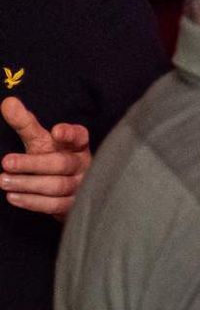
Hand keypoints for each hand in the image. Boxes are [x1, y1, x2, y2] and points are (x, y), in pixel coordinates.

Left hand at [1, 97, 90, 219]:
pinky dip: (32, 201)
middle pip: (61, 163)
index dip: (71, 134)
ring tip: (3, 180)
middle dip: (33, 163)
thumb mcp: (40, 141)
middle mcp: (82, 164)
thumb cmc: (52, 159)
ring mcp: (80, 186)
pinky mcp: (72, 206)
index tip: (56, 131)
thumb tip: (7, 103)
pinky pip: (54, 205)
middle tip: (6, 162)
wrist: (67, 192)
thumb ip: (25, 123)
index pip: (79, 136)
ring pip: (56, 186)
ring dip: (27, 183)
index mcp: (78, 145)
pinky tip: (13, 196)